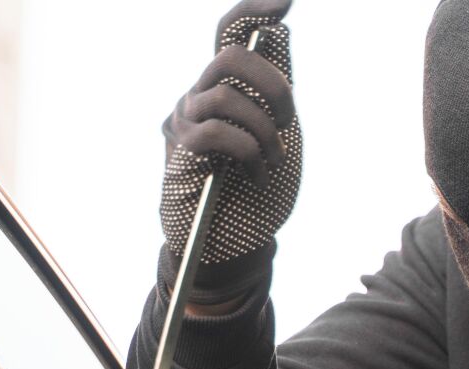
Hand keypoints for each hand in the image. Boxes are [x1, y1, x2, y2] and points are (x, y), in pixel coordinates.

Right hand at [160, 0, 301, 303]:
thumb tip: (280, 34)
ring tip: (270, 162)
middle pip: (229, 57)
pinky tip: (253, 175)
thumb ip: (274, 93)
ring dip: (263, 131)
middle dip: (273, 86)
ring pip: (225, 94)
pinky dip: (247, 153)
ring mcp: (184, 122)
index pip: (230, 36)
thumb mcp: (276, 137)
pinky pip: (217, 132)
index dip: (254, 10)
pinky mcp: (179, 151)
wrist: (232, 245)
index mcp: (225, 90)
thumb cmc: (254, 192)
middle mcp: (199, 97)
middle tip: (289, 122)